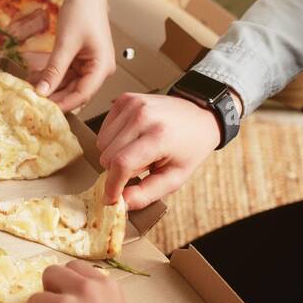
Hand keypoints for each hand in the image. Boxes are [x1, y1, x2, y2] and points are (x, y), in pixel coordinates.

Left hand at [33, 0, 114, 112]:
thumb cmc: (82, 12)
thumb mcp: (65, 43)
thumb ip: (54, 70)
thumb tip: (42, 92)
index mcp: (102, 67)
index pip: (82, 95)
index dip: (63, 104)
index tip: (43, 111)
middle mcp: (99, 70)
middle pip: (76, 92)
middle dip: (55, 97)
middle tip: (33, 104)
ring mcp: (90, 65)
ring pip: (68, 85)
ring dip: (51, 88)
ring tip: (30, 92)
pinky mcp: (81, 60)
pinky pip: (65, 74)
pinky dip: (52, 77)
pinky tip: (35, 80)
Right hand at [96, 92, 220, 208]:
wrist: (200, 117)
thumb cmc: (190, 148)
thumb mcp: (175, 178)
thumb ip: (146, 194)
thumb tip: (121, 204)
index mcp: (158, 136)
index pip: (121, 164)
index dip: (112, 186)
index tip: (111, 199)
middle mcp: (142, 116)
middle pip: (107, 155)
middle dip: (118, 170)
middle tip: (140, 167)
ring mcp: (132, 104)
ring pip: (102, 143)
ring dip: (114, 154)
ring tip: (138, 151)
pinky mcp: (124, 99)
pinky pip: (103, 128)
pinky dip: (113, 139)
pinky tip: (132, 139)